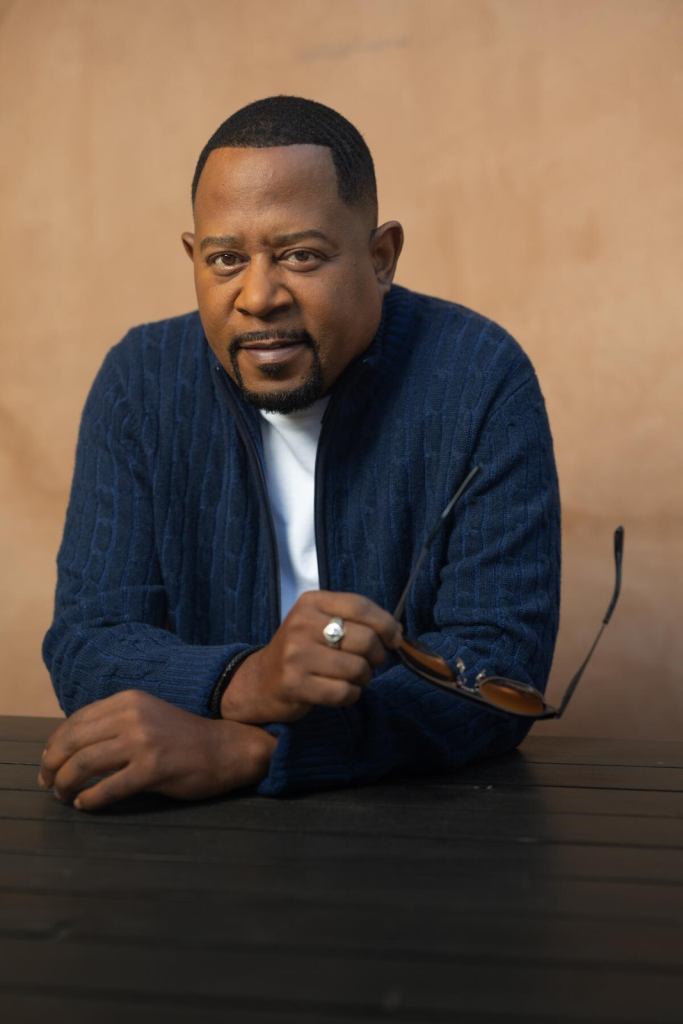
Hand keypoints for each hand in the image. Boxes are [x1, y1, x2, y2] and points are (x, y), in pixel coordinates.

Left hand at [37, 690, 276, 810]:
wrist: (226, 749)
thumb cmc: (184, 737)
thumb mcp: (147, 714)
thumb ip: (114, 722)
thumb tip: (70, 746)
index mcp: (128, 699)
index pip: (76, 720)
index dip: (55, 744)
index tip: (47, 762)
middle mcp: (132, 716)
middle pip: (73, 742)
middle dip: (51, 766)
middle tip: (46, 783)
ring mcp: (143, 742)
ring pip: (84, 765)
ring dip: (64, 785)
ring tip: (62, 796)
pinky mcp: (153, 769)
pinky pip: (108, 788)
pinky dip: (89, 800)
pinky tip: (84, 805)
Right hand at [220, 590, 402, 724]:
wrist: (259, 681)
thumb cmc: (301, 650)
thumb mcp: (320, 623)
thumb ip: (355, 621)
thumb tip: (398, 631)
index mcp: (311, 603)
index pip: (360, 606)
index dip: (386, 624)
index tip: (395, 639)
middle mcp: (301, 624)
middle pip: (365, 639)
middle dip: (377, 656)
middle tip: (369, 663)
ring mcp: (296, 655)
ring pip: (357, 668)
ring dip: (363, 678)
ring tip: (351, 678)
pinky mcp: (295, 684)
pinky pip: (344, 692)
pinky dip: (351, 695)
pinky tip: (341, 691)